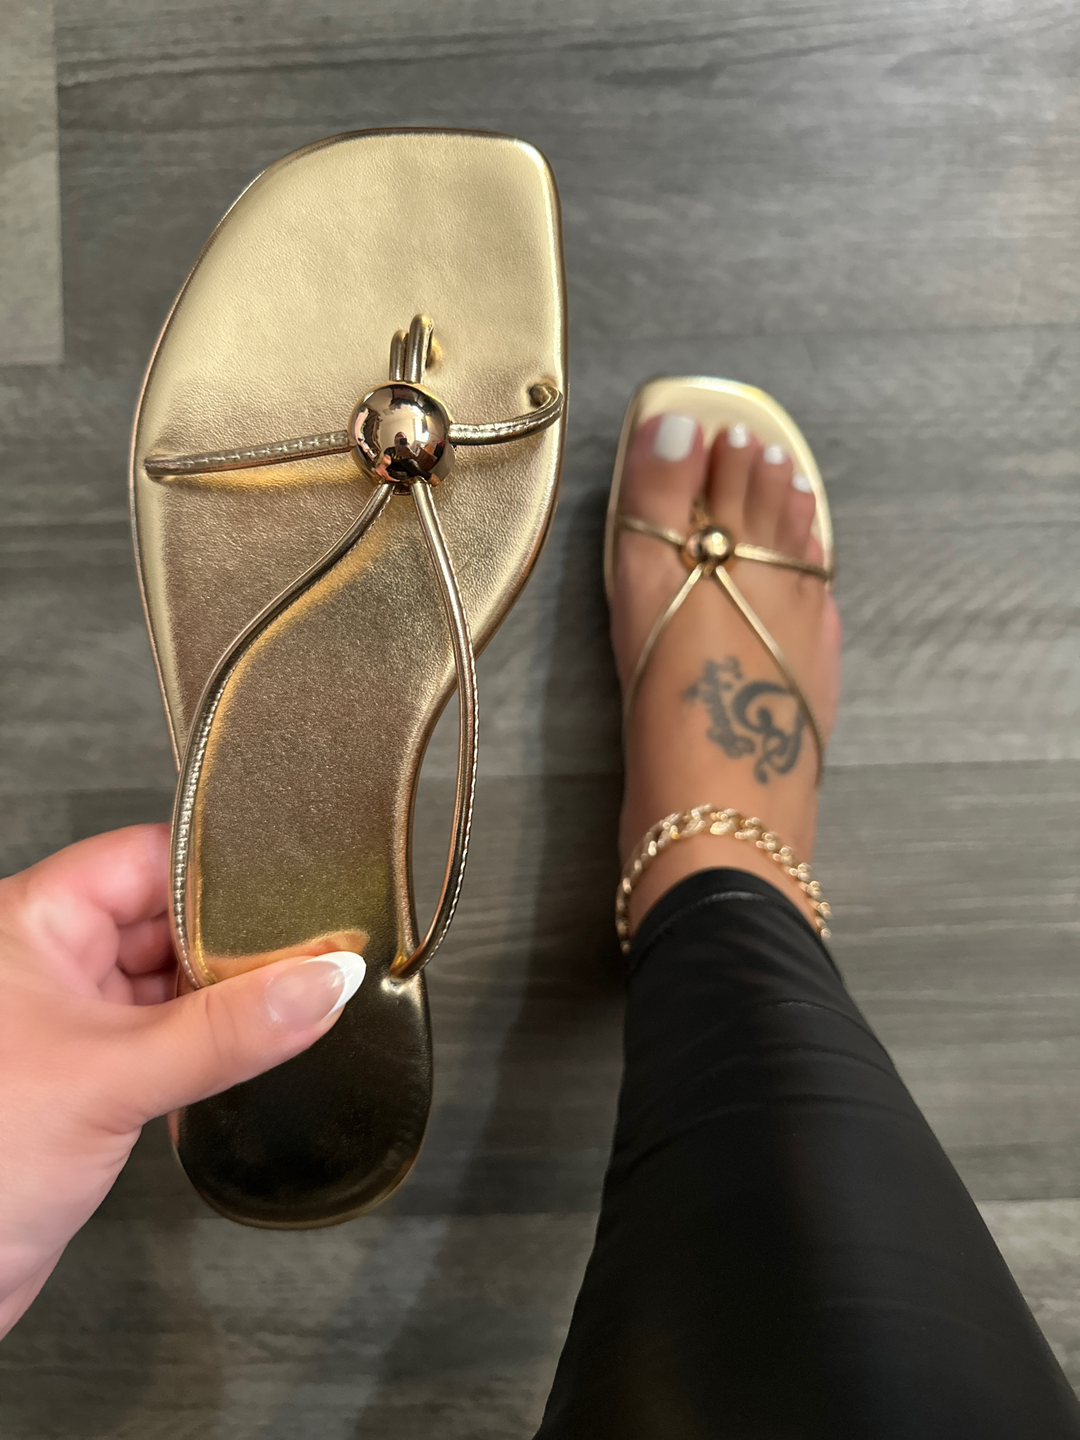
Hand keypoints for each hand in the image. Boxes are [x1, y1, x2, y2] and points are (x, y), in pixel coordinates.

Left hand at [0, 824, 363, 1336]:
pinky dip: (213, 1037)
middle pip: (168, 915)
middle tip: (320, 943)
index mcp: (33, 922)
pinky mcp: (89, 1075)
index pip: (146, 856)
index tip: (298, 878)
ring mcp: (70, 1019)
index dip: (221, 866)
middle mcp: (50, 960)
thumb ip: (227, 1032)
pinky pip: (169, 1033)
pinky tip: (259, 1041)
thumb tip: (326, 981)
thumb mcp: (112, 1077)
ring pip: (171, 977)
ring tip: (302, 989)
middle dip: (239, 933)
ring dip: (230, 990)